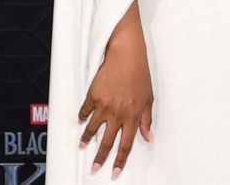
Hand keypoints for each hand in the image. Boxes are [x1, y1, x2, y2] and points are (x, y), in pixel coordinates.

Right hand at [78, 31, 152, 176]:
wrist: (126, 56)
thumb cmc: (140, 76)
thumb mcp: (149, 98)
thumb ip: (146, 120)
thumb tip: (149, 137)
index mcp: (133, 116)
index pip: (126, 144)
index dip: (120, 160)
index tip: (114, 172)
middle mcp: (117, 114)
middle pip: (107, 142)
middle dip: (100, 158)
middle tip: (95, 168)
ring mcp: (104, 106)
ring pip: (92, 129)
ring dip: (86, 139)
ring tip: (82, 146)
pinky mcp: (93, 96)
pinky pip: (84, 112)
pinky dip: (82, 117)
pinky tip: (81, 121)